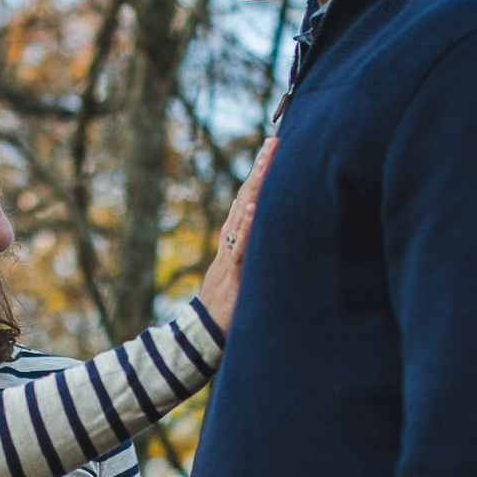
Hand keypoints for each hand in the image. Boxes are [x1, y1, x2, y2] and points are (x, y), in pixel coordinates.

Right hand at [197, 137, 277, 330]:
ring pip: (243, 215)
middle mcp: (232, 242)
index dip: (262, 173)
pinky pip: (237, 247)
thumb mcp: (239, 269)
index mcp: (236, 240)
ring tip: (267, 159)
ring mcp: (230, 256)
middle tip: (274, 140)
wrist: (202, 335)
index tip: (275, 146)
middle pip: (246, 197)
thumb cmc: (225, 305)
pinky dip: (243, 225)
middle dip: (261, 168)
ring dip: (255, 186)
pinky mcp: (230, 275)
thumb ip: (244, 241)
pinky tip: (251, 206)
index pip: (250, 199)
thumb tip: (248, 210)